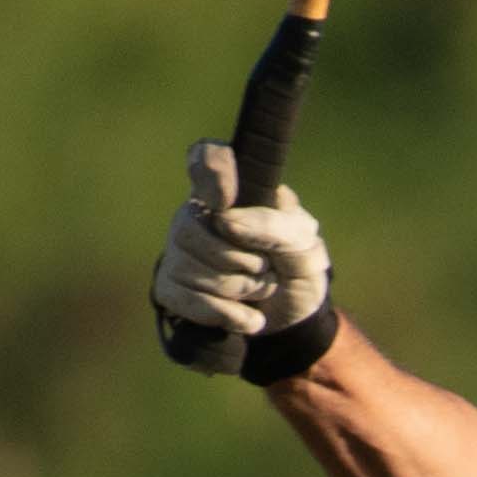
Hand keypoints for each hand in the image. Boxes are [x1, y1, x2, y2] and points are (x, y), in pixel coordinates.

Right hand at [152, 142, 333, 364]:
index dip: (209, 172)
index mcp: (235, 190)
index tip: (224, 200)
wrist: (294, 319)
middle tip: (265, 268)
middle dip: (235, 259)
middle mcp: (197, 213)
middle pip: (187, 227)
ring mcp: (179, 249)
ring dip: (235, 289)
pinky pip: (179, 297)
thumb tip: (224, 220)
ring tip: (259, 290)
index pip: (206, 157)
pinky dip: (221, 313)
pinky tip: (246, 317)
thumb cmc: (297, 267)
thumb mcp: (304, 243)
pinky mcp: (172, 286)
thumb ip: (274, 224)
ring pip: (184, 266)